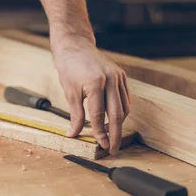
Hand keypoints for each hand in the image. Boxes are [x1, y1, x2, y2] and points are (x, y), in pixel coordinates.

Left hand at [53, 38, 129, 153]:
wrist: (76, 46)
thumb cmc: (69, 68)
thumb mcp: (69, 92)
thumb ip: (74, 115)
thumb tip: (73, 134)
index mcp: (95, 83)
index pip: (99, 114)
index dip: (100, 132)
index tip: (101, 145)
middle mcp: (111, 80)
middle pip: (117, 114)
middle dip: (115, 134)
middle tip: (112, 149)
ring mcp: (119, 77)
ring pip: (124, 107)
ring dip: (119, 124)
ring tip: (110, 135)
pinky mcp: (122, 76)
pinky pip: (126, 99)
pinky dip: (122, 111)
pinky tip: (114, 119)